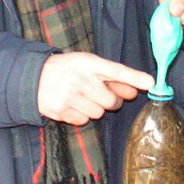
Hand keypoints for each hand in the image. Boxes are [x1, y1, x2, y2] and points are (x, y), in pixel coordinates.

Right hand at [38, 52, 152, 125]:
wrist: (33, 77)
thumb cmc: (67, 69)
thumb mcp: (88, 64)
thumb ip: (111, 76)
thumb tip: (136, 89)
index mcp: (88, 63)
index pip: (116, 70)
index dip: (134, 77)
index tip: (150, 83)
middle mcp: (80, 79)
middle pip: (111, 100)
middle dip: (112, 100)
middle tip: (102, 94)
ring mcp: (70, 96)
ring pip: (99, 113)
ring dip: (96, 108)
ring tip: (84, 97)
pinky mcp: (61, 111)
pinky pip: (84, 120)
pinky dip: (82, 115)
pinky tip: (74, 105)